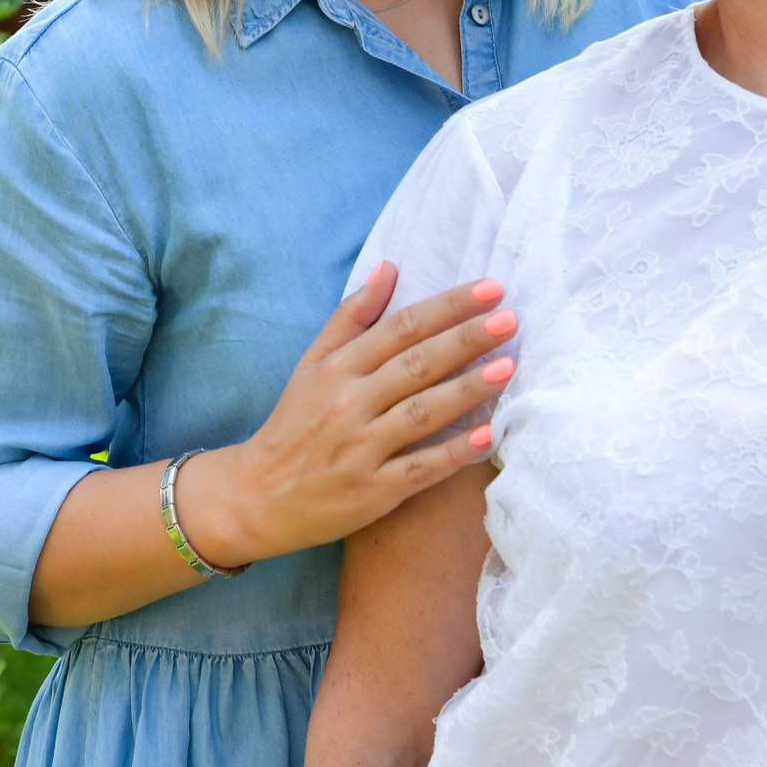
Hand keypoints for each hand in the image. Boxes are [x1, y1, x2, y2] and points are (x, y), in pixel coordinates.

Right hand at [176, 265, 514, 568]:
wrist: (255, 498)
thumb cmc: (293, 426)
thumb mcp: (311, 364)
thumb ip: (351, 317)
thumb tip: (389, 268)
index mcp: (338, 368)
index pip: (401, 328)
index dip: (448, 306)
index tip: (491, 289)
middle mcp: (349, 404)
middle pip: (416, 364)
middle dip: (466, 339)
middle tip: (511, 319)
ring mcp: (361, 449)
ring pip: (422, 412)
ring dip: (467, 390)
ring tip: (508, 368)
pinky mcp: (372, 492)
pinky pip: (420, 469)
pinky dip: (453, 453)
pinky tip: (488, 436)